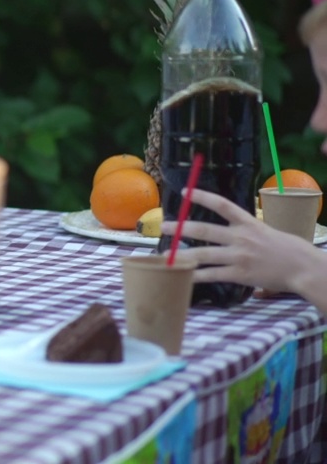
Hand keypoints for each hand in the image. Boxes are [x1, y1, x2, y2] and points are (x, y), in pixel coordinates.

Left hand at [161, 188, 321, 293]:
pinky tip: (182, 276)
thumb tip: (231, 231)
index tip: (185, 192)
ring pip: (202, 254)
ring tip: (165, 253)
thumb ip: (247, 230)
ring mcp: (239, 256)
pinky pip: (211, 275)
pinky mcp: (239, 274)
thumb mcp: (267, 231)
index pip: (222, 205)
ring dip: (180, 254)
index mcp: (249, 223)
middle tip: (164, 225)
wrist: (304, 268)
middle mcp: (241, 237)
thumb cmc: (290, 250)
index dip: (202, 197)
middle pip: (204, 230)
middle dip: (181, 227)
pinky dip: (195, 276)